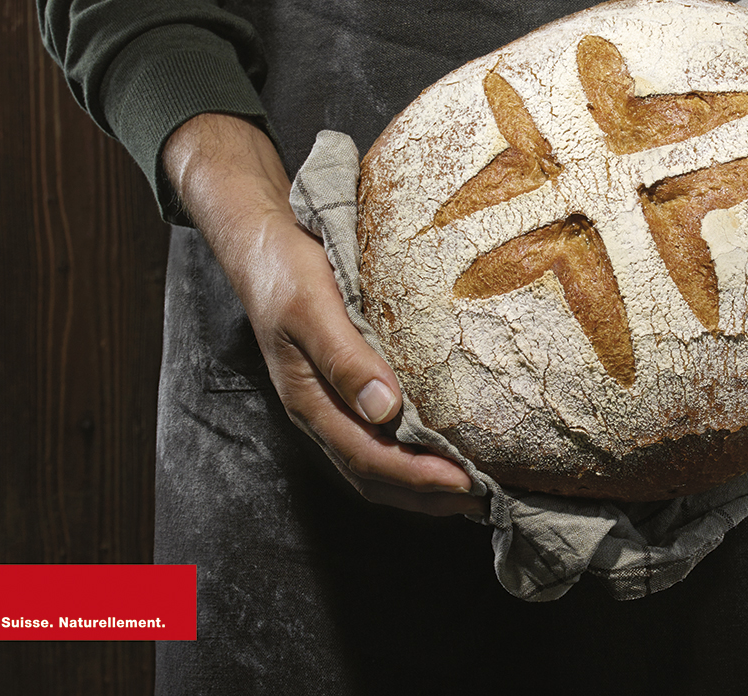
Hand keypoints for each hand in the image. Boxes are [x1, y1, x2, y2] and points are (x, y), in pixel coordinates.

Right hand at [164, 113, 484, 515]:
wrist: (263, 247)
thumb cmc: (286, 273)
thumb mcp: (313, 308)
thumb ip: (346, 358)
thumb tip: (385, 411)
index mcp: (310, 400)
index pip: (368, 457)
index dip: (417, 477)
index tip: (466, 483)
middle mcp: (321, 413)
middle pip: (374, 476)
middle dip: (427, 496)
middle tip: (484, 500)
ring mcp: (330, 406)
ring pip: (375, 466)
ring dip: (420, 487)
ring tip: (471, 492)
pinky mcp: (343, 392)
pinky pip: (376, 441)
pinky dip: (411, 459)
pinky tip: (441, 453)